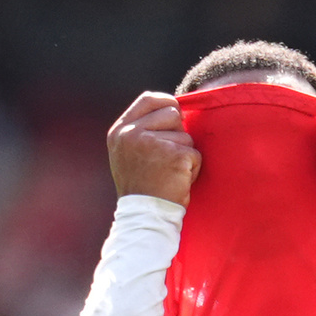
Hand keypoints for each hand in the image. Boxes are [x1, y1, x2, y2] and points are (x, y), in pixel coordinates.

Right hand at [107, 92, 200, 206]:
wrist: (144, 216)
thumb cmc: (141, 187)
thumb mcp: (128, 153)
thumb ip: (142, 130)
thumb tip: (173, 111)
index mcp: (120, 131)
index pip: (148, 99)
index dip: (166, 103)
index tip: (176, 115)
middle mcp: (133, 134)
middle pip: (172, 113)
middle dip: (178, 133)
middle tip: (168, 158)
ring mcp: (153, 143)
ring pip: (186, 136)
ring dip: (185, 155)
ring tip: (169, 174)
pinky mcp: (174, 155)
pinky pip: (195, 154)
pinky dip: (192, 169)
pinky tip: (178, 182)